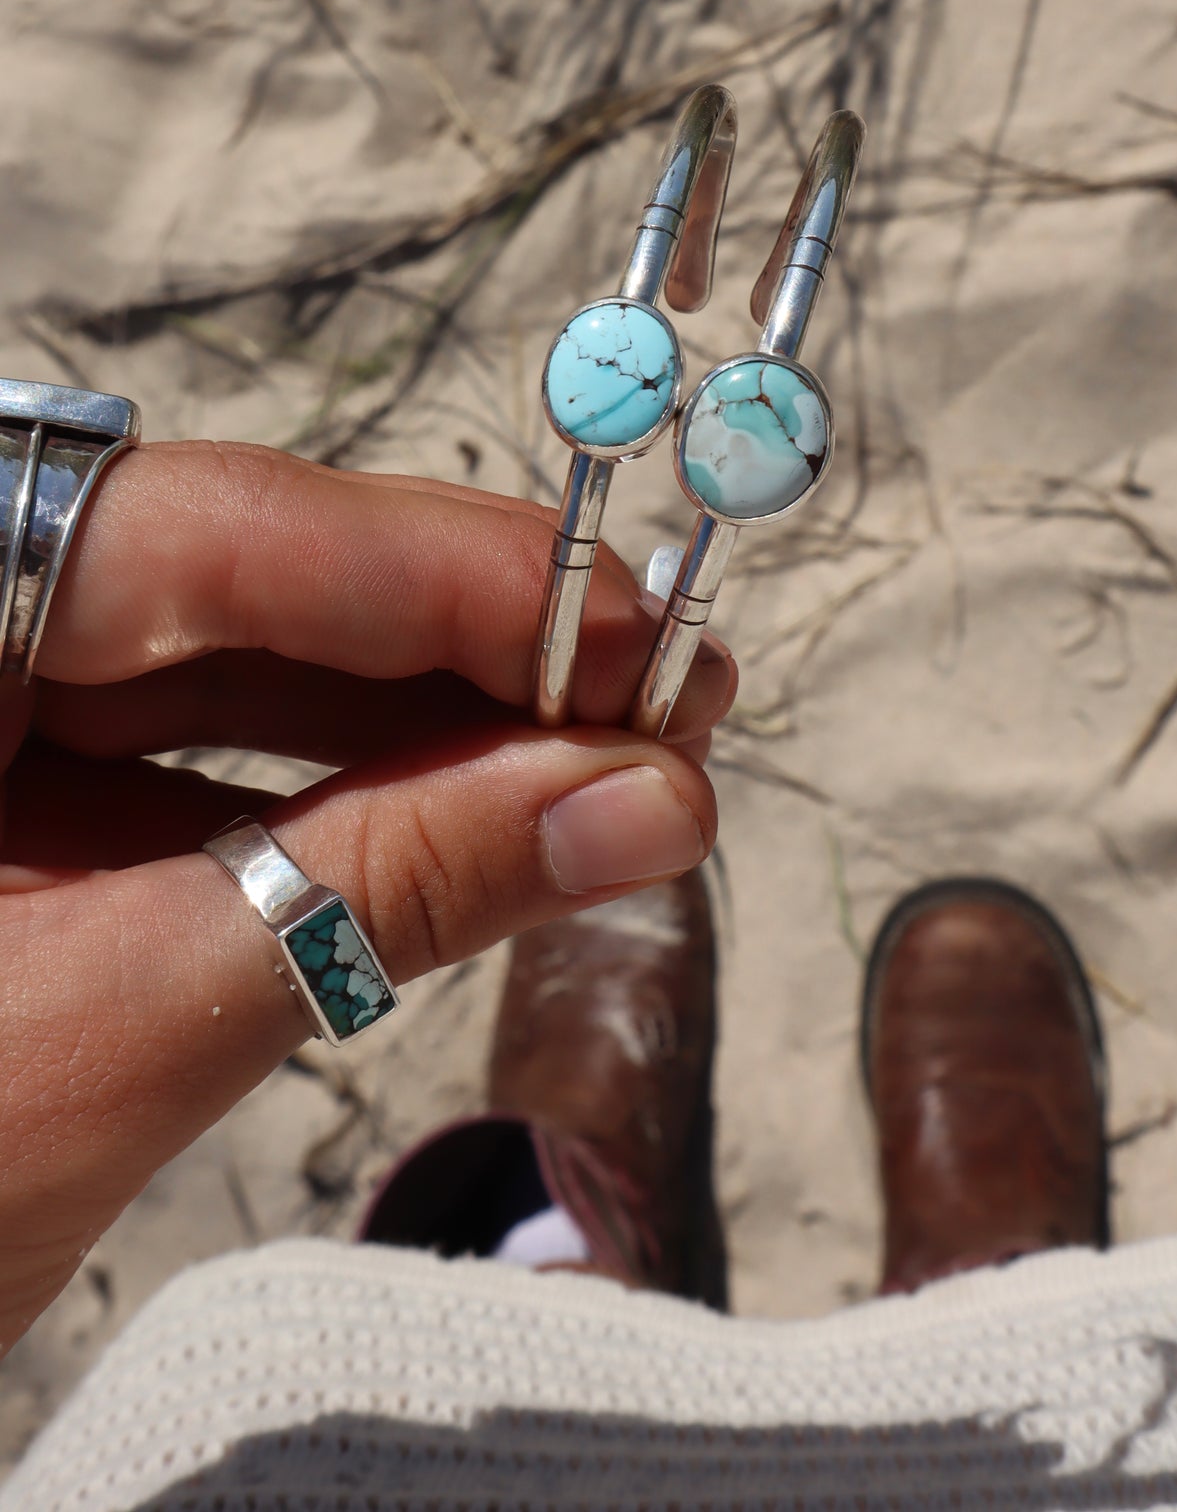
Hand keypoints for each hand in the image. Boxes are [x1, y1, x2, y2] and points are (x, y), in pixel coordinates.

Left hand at [0, 440, 731, 1354]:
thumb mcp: (125, 1028)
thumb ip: (393, 885)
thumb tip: (647, 800)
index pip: (205, 534)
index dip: (452, 573)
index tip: (647, 630)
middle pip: (225, 578)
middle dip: (457, 648)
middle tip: (665, 705)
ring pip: (216, 661)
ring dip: (417, 722)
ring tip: (600, 771)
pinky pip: (181, 747)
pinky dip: (331, 789)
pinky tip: (474, 814)